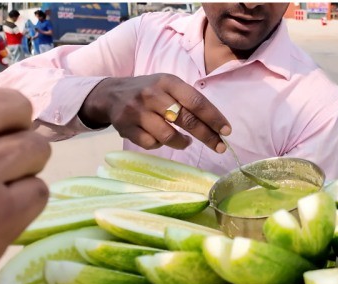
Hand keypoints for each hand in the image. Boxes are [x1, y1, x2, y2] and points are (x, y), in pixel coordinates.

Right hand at [78, 74, 230, 152]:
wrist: (111, 94)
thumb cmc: (150, 92)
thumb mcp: (168, 86)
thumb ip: (189, 100)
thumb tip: (217, 126)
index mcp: (167, 81)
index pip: (196, 101)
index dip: (214, 118)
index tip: (226, 131)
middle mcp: (152, 94)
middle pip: (186, 120)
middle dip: (207, 136)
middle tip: (219, 147)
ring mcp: (137, 111)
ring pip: (169, 136)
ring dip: (182, 143)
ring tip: (186, 142)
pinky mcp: (126, 127)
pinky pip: (151, 143)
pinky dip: (160, 145)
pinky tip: (160, 138)